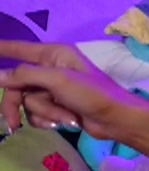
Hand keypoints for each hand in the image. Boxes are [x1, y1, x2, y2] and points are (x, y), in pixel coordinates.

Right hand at [0, 40, 147, 138]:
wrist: (116, 119)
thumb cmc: (92, 94)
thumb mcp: (59, 80)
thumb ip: (26, 75)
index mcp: (53, 54)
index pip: (18, 49)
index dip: (1, 49)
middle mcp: (50, 68)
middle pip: (16, 85)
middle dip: (16, 104)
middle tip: (11, 122)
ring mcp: (52, 88)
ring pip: (27, 101)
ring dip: (44, 112)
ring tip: (65, 116)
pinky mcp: (56, 105)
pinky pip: (37, 113)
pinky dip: (48, 119)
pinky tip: (66, 121)